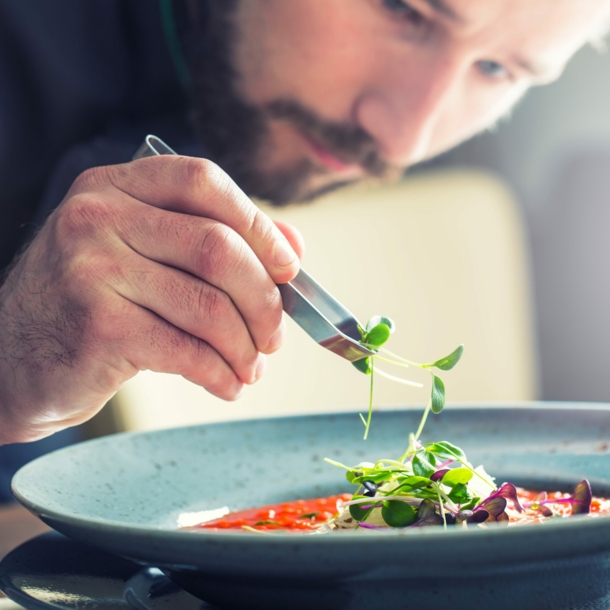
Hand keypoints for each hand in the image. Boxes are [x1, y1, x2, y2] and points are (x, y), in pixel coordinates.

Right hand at [0, 156, 302, 442]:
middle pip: (216, 248)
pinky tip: (227, 384)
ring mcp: (93, 269)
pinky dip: (220, 372)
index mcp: (117, 187)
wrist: (11, 357)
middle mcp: (99, 218)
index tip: (288, 267)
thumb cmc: (90, 303)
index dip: (259, 224)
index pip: (204, 182)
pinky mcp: (96, 325)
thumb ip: (215, 240)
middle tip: (274, 335)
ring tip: (251, 367)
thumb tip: (293, 247)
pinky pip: (186, 350)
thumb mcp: (143, 254)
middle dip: (263, 300)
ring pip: (208, 305)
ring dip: (245, 345)